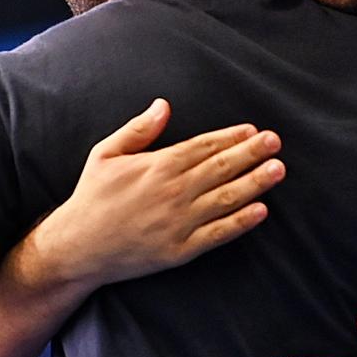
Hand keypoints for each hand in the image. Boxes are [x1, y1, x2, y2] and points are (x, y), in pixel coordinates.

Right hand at [36, 99, 285, 286]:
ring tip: (278, 170)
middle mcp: (173, 192)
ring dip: (255, 183)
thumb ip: (138, 130)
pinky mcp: (180, 250)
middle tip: (276, 143)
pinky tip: (261, 211)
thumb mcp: (105, 154)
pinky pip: (217, 234)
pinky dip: (240, 222)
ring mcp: (178, 222)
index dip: (231, 138)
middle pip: (221, 168)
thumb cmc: (91, 197)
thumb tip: (164, 105)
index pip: (203, 147)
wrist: (78, 247)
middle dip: (251, 153)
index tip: (253, 131)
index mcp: (157, 165)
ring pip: (225, 199)